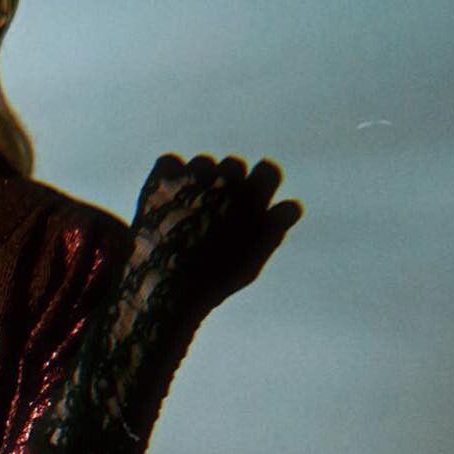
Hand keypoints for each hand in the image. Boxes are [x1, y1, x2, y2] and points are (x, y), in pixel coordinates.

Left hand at [129, 153, 302, 325]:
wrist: (164, 290)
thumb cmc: (212, 282)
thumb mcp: (252, 260)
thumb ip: (274, 229)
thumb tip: (290, 206)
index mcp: (256, 196)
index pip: (268, 170)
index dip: (257, 186)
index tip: (246, 202)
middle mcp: (228, 179)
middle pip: (232, 166)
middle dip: (225, 186)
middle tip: (211, 214)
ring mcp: (195, 177)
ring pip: (202, 164)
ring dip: (197, 182)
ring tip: (184, 214)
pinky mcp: (163, 179)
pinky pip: (168, 164)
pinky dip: (166, 179)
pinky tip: (163, 204)